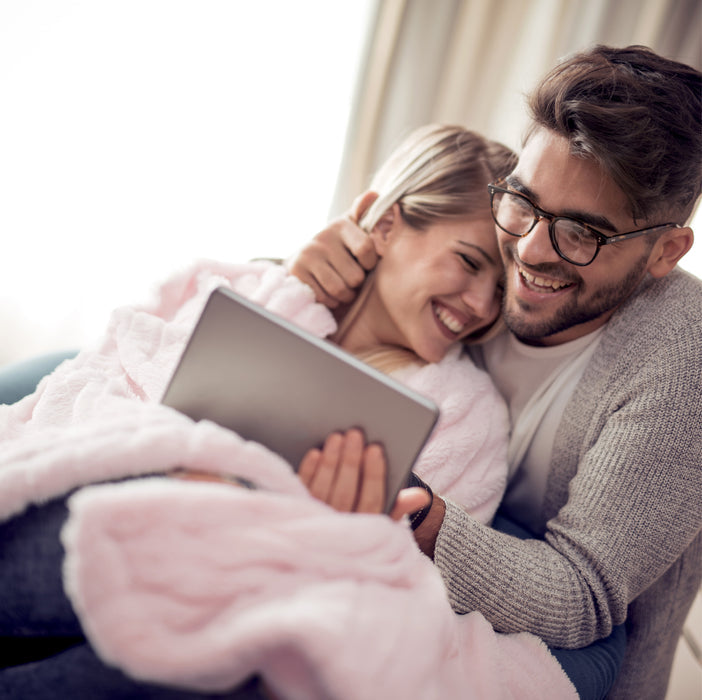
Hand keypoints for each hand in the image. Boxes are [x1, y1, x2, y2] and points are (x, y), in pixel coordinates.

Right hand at [286, 192, 379, 308]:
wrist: (305, 260)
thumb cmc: (339, 246)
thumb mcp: (354, 228)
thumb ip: (366, 213)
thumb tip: (374, 194)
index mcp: (341, 225)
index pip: (366, 249)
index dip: (370, 263)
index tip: (365, 263)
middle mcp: (322, 237)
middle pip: (355, 277)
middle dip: (356, 283)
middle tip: (350, 276)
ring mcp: (307, 255)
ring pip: (340, 290)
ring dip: (345, 295)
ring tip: (342, 285)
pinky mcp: (296, 272)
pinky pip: (324, 298)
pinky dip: (330, 300)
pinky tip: (327, 290)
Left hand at [298, 428, 429, 518]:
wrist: (326, 548)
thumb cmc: (362, 519)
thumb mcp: (384, 518)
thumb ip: (400, 505)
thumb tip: (421, 496)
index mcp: (366, 528)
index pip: (373, 500)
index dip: (374, 474)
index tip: (376, 448)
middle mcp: (340, 529)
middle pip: (346, 493)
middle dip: (351, 461)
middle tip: (355, 434)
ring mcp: (316, 522)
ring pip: (323, 490)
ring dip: (330, 462)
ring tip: (337, 436)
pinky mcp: (296, 512)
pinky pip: (302, 491)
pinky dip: (308, 472)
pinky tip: (316, 452)